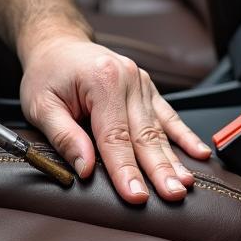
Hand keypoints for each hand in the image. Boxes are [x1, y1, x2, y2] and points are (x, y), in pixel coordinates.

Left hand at [19, 36, 212, 203]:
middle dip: (159, 169)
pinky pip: (168, 116)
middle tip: (172, 195)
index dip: (125, 169)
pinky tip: (200, 154)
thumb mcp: (40, 105)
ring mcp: (142, 83)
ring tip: (186, 184)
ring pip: (159, 129)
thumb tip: (84, 168)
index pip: (115, 136)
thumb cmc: (47, 74)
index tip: (136, 196)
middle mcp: (128, 79)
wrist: (57, 44)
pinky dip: (184, 136)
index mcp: (102, 80)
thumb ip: (64, 136)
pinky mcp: (148, 89)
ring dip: (174, 159)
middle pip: (145, 134)